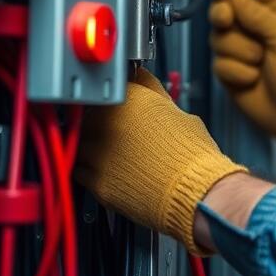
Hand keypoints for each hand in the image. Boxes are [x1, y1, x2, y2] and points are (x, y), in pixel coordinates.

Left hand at [76, 69, 247, 254]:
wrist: (195, 192)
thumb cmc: (193, 156)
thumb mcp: (181, 113)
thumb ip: (154, 94)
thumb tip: (144, 82)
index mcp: (129, 99)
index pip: (113, 86)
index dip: (120, 98)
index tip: (123, 104)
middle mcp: (107, 121)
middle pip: (91, 113)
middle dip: (103, 121)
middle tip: (123, 133)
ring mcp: (97, 152)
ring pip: (82, 142)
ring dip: (93, 145)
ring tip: (118, 154)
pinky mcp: (94, 180)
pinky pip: (81, 170)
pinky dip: (91, 169)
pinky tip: (113, 171)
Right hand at [208, 0, 275, 160]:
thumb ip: (260, 16)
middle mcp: (255, 24)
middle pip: (226, 3)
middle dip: (223, 13)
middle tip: (226, 22)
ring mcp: (239, 45)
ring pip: (218, 35)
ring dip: (237, 51)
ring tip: (259, 64)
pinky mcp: (228, 66)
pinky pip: (218, 61)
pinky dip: (235, 71)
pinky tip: (252, 80)